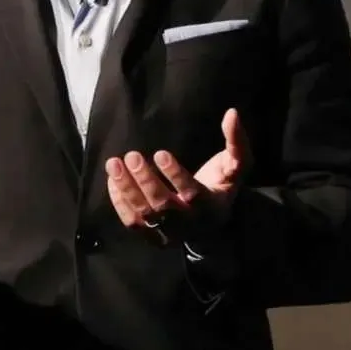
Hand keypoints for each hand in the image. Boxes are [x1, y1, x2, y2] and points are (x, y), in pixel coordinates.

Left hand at [106, 108, 250, 245]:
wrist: (213, 221)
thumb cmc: (222, 185)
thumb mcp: (237, 165)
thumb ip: (237, 142)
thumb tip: (232, 113)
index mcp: (211, 207)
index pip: (192, 195)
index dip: (175, 175)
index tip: (160, 153)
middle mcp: (189, 225)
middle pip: (164, 207)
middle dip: (146, 181)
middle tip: (132, 156)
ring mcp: (169, 234)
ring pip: (145, 216)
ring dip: (127, 189)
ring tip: (114, 164)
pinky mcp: (152, 237)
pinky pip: (133, 224)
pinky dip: (120, 202)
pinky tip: (113, 179)